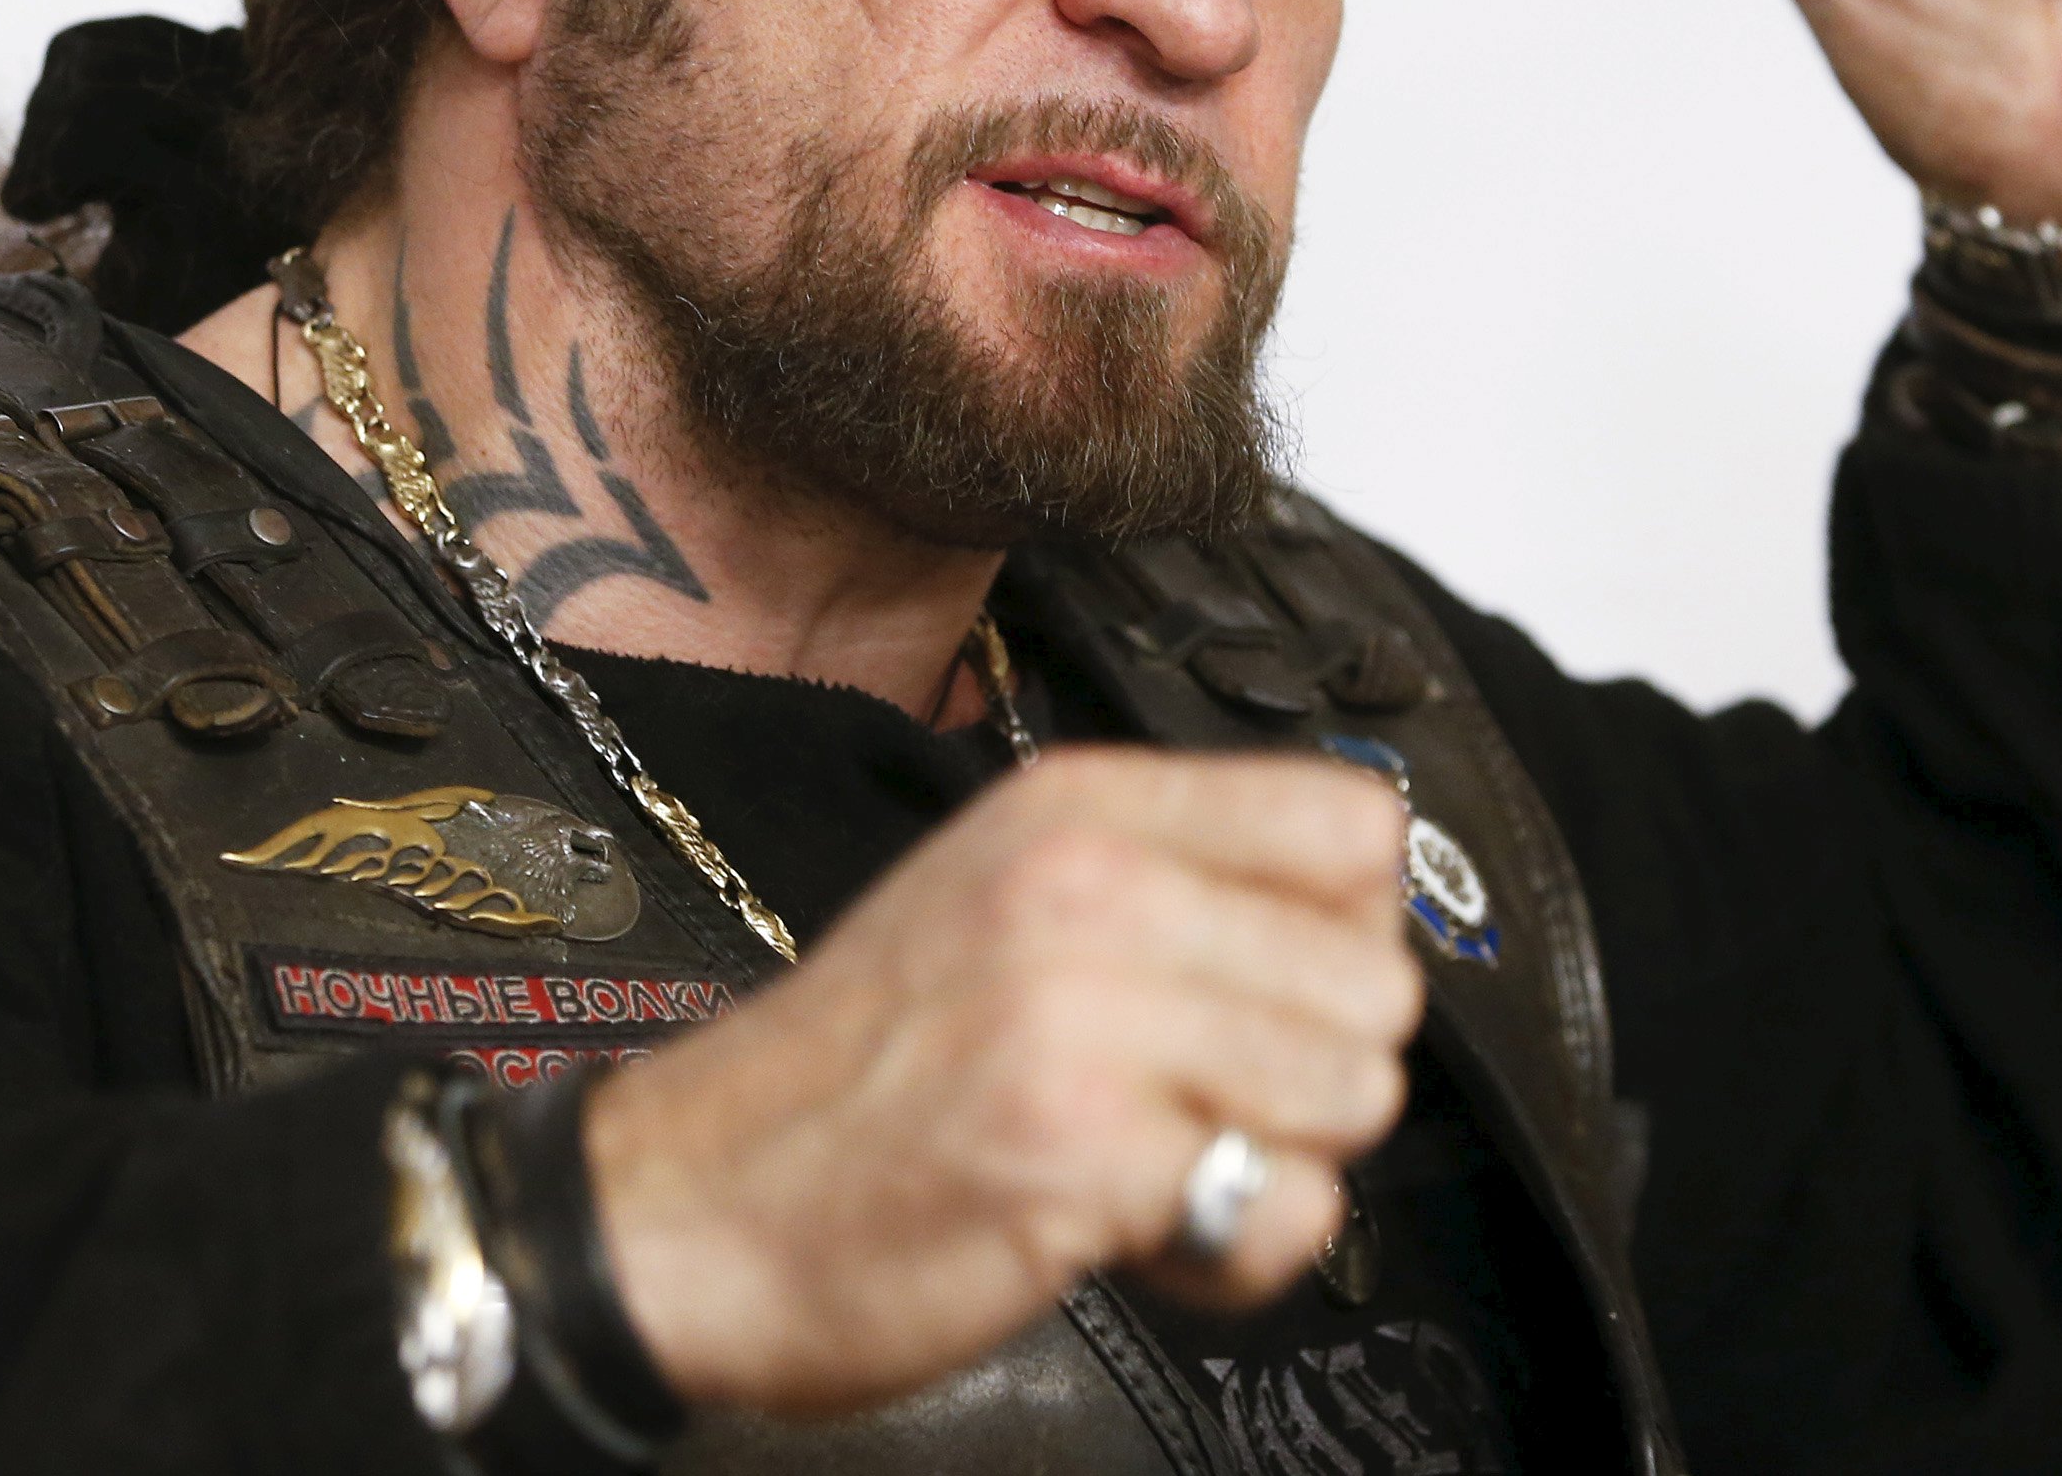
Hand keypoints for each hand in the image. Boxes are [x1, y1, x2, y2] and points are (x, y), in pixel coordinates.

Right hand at [582, 746, 1420, 1416]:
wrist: (685, 1206)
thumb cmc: (848, 1075)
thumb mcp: (999, 895)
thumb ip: (1165, 880)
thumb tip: (1359, 913)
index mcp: (1078, 809)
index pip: (1354, 822)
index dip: (1347, 927)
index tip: (1275, 986)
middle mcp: (1087, 886)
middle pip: (1377, 975)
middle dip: (1314, 1069)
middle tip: (1202, 1100)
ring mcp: (1083, 1013)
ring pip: (1352, 1091)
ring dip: (1279, 1161)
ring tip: (1163, 1161)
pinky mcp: (1080, 1148)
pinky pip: (1285, 1207)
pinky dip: (1232, 1253)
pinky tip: (1140, 1230)